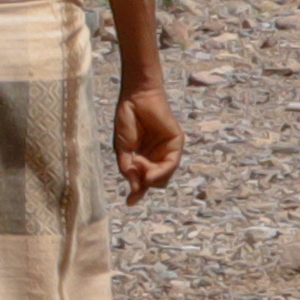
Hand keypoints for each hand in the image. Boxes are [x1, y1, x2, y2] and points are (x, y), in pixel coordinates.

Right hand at [113, 77, 182, 203]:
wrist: (136, 97)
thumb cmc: (127, 119)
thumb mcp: (123, 149)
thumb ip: (128, 169)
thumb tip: (134, 189)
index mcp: (144, 158)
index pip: (144, 180)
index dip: (137, 191)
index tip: (129, 202)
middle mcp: (158, 156)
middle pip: (155, 182)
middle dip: (143, 182)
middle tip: (133, 170)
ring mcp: (168, 151)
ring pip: (164, 177)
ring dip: (150, 177)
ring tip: (138, 164)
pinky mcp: (177, 144)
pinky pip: (171, 165)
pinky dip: (159, 171)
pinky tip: (147, 168)